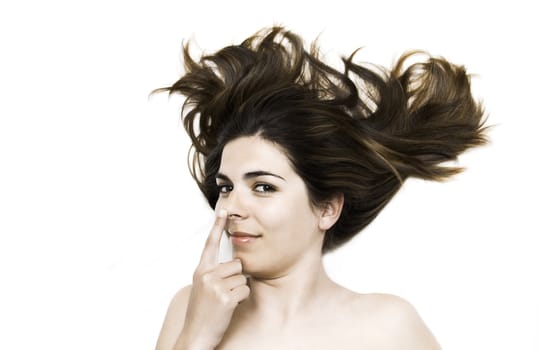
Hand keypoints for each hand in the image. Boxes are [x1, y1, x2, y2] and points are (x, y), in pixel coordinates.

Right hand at [177, 209, 249, 349]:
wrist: (195, 335)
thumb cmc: (202, 312)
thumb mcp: (202, 287)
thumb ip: (213, 273)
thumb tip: (233, 263)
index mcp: (201, 270)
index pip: (210, 244)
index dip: (217, 226)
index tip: (224, 209)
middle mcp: (206, 275)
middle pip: (237, 264)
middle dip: (236, 277)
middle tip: (225, 292)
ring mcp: (215, 286)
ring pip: (242, 277)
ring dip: (239, 289)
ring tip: (225, 301)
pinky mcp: (225, 297)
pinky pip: (245, 289)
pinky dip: (242, 298)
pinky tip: (229, 307)